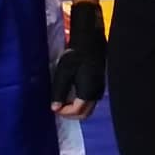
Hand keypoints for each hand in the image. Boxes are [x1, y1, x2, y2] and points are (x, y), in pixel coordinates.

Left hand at [51, 1, 106, 120]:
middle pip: (85, 113)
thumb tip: (55, 108)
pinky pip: (91, 99)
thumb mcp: (63, 74)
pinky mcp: (100, 82)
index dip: (64, 112)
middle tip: (59, 107)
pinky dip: (81, 102)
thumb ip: (59, 92)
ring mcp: (99, 88)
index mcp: (87, 92)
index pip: (77, 111)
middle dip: (71, 114)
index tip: (54, 108)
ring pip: (89, 107)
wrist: (89, 40)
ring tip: (64, 101)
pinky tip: (73, 93)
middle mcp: (96, 93)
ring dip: (76, 109)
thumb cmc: (75, 56)